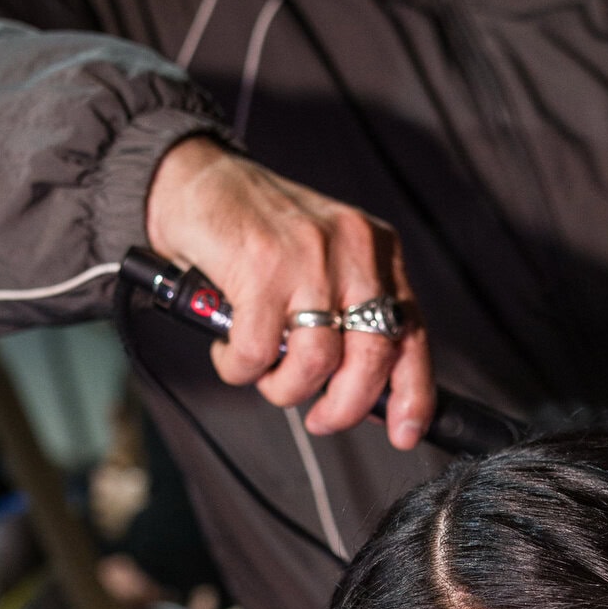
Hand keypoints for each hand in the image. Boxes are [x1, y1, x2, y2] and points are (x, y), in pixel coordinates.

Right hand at [145, 136, 433, 446]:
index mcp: (376, 251)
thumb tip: (367, 397)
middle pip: (373, 357)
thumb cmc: (256, 232)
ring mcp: (309, 257)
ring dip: (285, 388)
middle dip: (345, 407)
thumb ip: (349, 318)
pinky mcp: (261, 267)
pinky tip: (231, 352)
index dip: (413, 393)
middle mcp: (352, 250)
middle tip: (320, 418)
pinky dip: (239, 368)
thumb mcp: (323, 264)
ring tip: (264, 375)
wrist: (195, 177)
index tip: (403, 431)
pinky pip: (257, 351)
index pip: (413, 333)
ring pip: (317, 362)